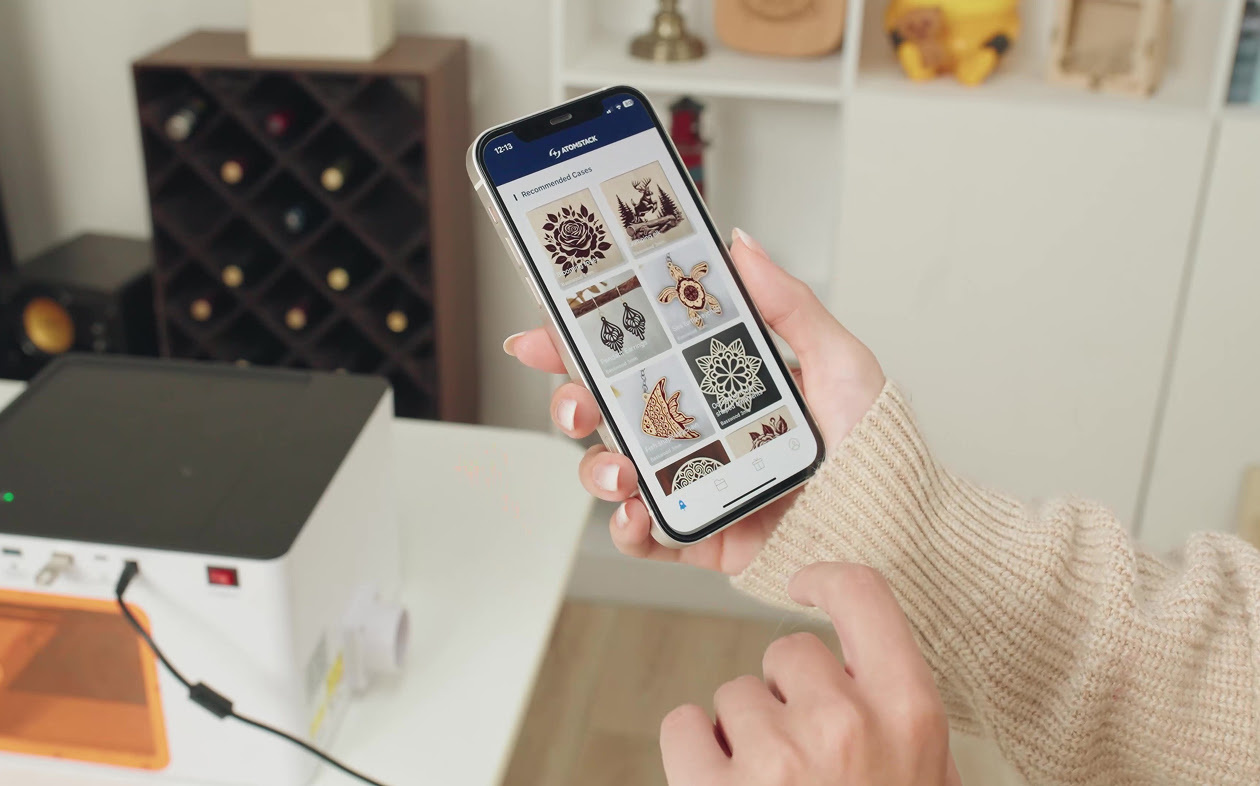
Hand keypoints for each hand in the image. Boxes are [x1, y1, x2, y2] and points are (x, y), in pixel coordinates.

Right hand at [504, 228, 884, 573]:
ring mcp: (692, 486)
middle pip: (608, 413)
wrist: (896, 527)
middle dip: (573, 404)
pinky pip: (645, 538)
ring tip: (619, 471)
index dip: (583, 344)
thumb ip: (786, 304)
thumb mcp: (836, 359)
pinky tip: (633, 516)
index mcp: (716, 385)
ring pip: (614, 474)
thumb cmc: (873, 444)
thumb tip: (741, 245)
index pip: (637, 356)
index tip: (548, 331)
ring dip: (596, 469)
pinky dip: (626, 530)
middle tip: (577, 402)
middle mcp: (696, 433)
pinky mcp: (700, 538)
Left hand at [660, 563, 960, 785]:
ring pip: (733, 694)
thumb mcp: (930, 781)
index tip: (805, 585)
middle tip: (806, 755)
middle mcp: (844, 723)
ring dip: (742, 733)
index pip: (865, 595)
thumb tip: (857, 669)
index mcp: (909, 714)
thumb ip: (901, 721)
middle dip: (787, 692)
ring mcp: (776, 758)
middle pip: (787, 652)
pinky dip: (694, 751)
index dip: (827, 578)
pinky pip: (683, 724)